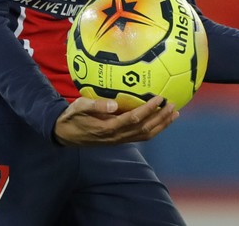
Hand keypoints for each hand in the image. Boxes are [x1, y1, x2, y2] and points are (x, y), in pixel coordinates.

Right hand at [53, 95, 178, 146]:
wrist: (65, 134)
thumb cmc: (72, 116)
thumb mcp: (79, 107)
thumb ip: (96, 105)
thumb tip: (114, 103)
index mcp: (108, 127)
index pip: (133, 119)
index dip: (148, 110)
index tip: (159, 98)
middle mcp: (117, 136)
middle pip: (144, 129)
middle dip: (161, 118)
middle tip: (173, 105)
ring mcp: (119, 140)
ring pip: (145, 135)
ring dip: (161, 125)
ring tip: (174, 113)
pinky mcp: (119, 140)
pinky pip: (141, 136)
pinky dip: (154, 129)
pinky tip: (160, 120)